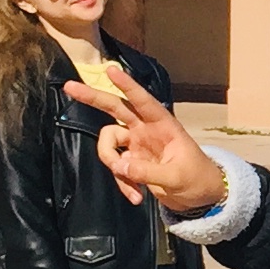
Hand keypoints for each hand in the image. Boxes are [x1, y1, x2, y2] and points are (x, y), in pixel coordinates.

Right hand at [66, 66, 228, 214]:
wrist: (201, 198)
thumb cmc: (198, 179)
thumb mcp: (177, 177)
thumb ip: (148, 171)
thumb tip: (120, 165)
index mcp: (163, 124)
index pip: (143, 100)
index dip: (127, 85)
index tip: (110, 70)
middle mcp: (146, 130)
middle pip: (115, 108)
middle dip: (92, 98)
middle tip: (68, 87)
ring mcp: (137, 145)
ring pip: (109, 143)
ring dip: (113, 164)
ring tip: (133, 189)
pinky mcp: (132, 162)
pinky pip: (116, 167)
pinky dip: (122, 183)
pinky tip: (137, 197)